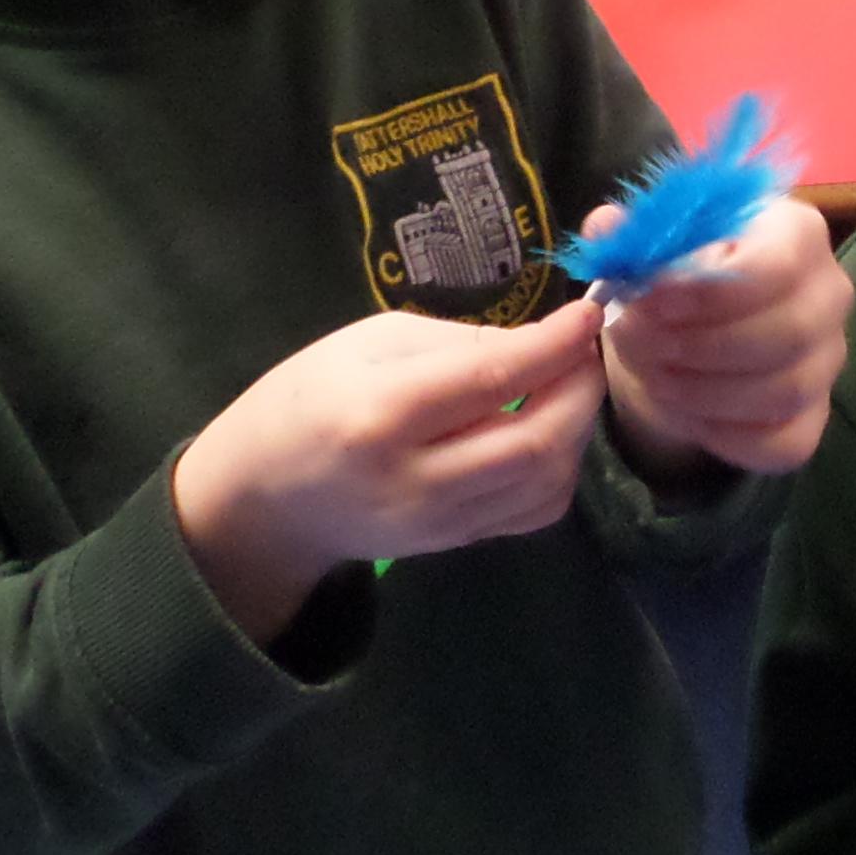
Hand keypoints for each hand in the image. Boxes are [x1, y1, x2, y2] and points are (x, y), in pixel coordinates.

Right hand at [173, 299, 607, 637]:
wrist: (266, 499)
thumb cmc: (308, 399)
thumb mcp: (366, 343)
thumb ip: (456, 342)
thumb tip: (538, 342)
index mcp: (384, 413)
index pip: (494, 377)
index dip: (556, 344)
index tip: (589, 311)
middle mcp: (418, 478)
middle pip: (536, 442)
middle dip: (581, 389)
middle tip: (586, 350)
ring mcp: (440, 521)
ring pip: (546, 482)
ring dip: (576, 429)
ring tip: (567, 385)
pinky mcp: (457, 543)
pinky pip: (534, 511)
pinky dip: (559, 468)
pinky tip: (546, 432)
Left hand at [597, 193, 850, 478]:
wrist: (692, 332)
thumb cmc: (681, 277)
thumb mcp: (654, 246)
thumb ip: (632, 236)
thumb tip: (606, 227)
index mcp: (798, 233)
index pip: (776, 266)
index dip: (709, 292)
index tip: (648, 301)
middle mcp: (829, 295)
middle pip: (785, 332)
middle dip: (697, 346)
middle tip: (637, 343)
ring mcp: (827, 362)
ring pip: (782, 392)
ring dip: (701, 391)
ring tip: (650, 374)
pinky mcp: (813, 418)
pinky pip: (781, 443)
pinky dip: (722, 435)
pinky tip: (683, 411)